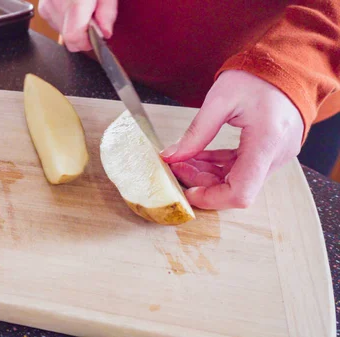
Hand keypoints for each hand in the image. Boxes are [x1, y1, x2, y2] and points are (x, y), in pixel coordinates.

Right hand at [38, 0, 117, 51]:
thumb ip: (108, 12)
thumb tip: (104, 33)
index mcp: (74, 2)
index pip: (73, 38)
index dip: (86, 43)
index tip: (95, 38)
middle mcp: (56, 4)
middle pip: (69, 38)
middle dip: (83, 33)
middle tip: (93, 15)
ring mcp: (47, 6)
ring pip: (62, 32)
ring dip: (75, 26)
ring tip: (83, 7)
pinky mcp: (43, 7)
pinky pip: (56, 23)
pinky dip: (67, 20)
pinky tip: (74, 7)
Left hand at [160, 70, 303, 208]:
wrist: (286, 65)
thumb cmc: (257, 77)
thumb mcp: (220, 100)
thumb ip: (196, 133)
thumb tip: (172, 157)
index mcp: (266, 142)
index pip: (241, 192)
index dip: (211, 198)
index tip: (187, 191)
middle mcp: (276, 155)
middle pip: (236, 188)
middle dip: (203, 182)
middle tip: (177, 167)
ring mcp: (276, 156)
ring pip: (238, 180)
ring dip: (208, 174)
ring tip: (184, 159)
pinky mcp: (271, 152)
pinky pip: (243, 168)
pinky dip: (220, 166)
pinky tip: (199, 156)